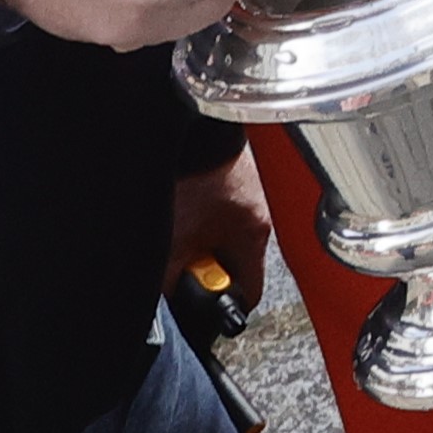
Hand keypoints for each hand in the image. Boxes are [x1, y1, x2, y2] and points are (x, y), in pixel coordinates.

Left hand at [165, 153, 275, 313]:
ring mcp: (249, 192)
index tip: (202, 304)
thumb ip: (172, 278)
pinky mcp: (233, 174)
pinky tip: (183, 207)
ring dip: (201, 240)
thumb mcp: (173, 241)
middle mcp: (260, 214)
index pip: (250, 292)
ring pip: (225, 236)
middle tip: (180, 263)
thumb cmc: (190, 176)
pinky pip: (220, 211)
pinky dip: (201, 215)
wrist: (190, 128)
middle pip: (235, 264)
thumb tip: (173, 298)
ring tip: (179, 230)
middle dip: (206, 268)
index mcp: (254, 236)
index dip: (224, 304)